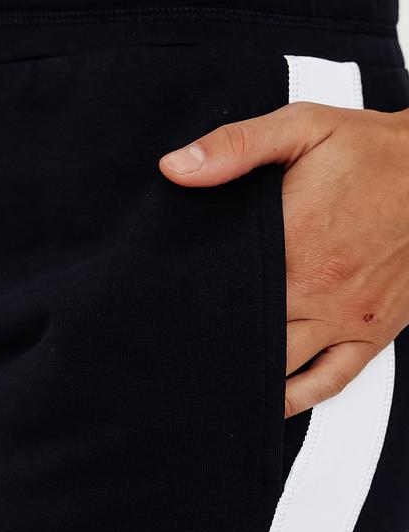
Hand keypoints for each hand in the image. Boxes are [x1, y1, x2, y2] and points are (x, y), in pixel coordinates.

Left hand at [158, 102, 408, 417]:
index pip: (223, 287)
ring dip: (242, 374)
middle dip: (209, 342)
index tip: (159, 309)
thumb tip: (175, 167)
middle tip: (171, 351)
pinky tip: (266, 403)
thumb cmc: (373, 150)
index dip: (187, 302)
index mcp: (292, 240)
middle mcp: (317, 288)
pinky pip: (329, 382)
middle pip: (245, 333)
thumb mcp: (302, 128)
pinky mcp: (372, 333)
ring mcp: (346, 317)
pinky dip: (294, 399)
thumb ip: (235, 147)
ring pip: (280, 366)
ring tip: (203, 383)